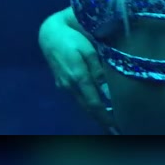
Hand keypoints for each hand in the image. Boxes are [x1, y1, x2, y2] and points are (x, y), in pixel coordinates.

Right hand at [40, 14, 114, 129]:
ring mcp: (63, 85)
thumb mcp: (88, 50)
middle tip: (114, 130)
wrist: (49, 34)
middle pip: (87, 108)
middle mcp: (69, 86)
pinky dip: (86, 104)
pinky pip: (76, 97)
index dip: (105, 117)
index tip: (115, 127)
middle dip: (100, 120)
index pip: (94, 103)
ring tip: (106, 122)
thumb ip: (97, 70)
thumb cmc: (72, 38)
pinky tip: (94, 106)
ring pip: (81, 103)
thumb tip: (106, 90)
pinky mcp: (61, 83)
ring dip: (93, 114)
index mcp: (78, 78)